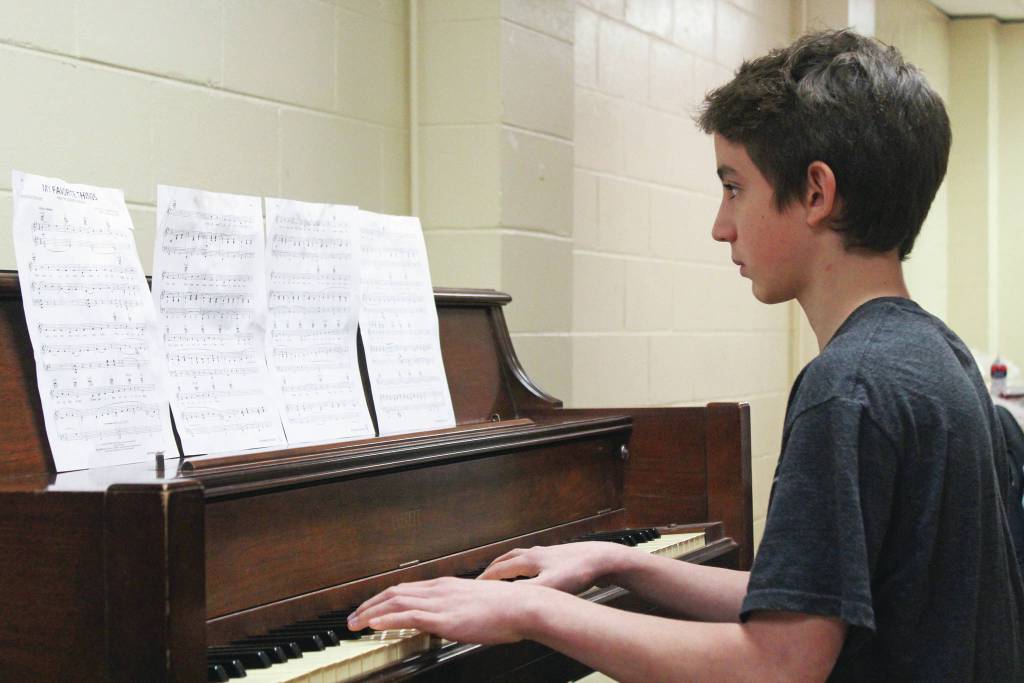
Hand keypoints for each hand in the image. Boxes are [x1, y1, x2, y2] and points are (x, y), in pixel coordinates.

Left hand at [346, 577, 545, 644]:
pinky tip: (375, 624)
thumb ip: (458, 609)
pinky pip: (409, 616)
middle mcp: (439, 589)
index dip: (383, 599)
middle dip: (369, 605)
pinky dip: (388, 619)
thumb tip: (450, 619)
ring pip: (396, 602)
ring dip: (371, 612)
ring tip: (355, 624)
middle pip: (394, 592)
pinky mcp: (445, 617)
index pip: (405, 589)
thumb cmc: (507, 608)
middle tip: (352, 618)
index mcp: (445, 585)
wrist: (523, 606)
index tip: (369, 608)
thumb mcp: (475, 604)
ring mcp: (441, 601)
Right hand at [479, 541, 630, 593]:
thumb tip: (505, 597)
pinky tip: (529, 572)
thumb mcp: (550, 586)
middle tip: (481, 579)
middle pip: (505, 559)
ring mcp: (545, 553)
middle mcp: (534, 554)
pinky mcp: (556, 556)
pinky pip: (531, 559)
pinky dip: (521, 565)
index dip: (485, 580)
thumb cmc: (578, 572)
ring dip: (505, 564)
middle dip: (491, 570)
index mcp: (529, 560)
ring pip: (518, 557)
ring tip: (500, 571)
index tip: (473, 588)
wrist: (602, 558)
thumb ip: (526, 592)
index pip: (499, 570)